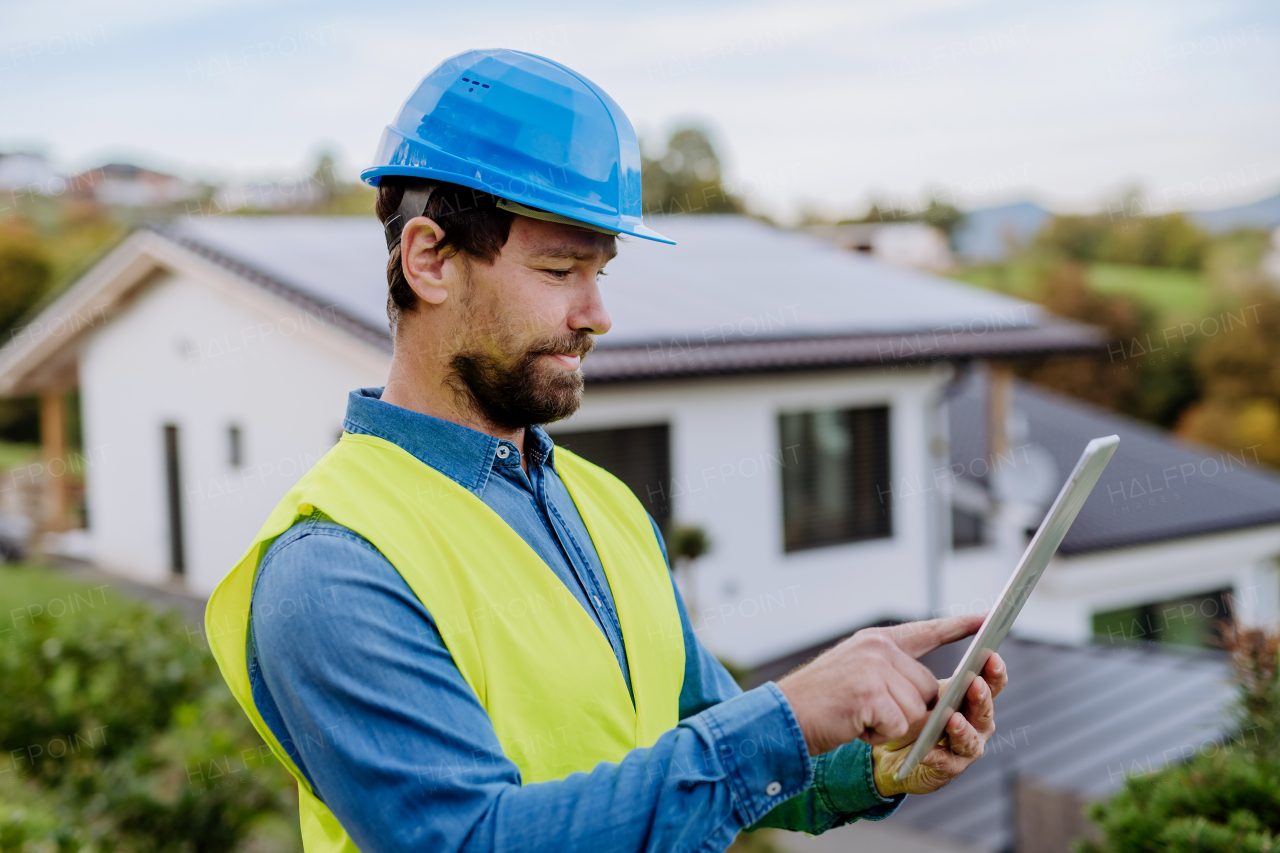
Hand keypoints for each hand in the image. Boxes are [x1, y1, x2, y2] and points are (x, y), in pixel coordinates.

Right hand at [776, 613, 984, 756]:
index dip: (958, 627)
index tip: (987, 619)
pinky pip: (900, 727)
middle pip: (927, 689)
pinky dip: (879, 736)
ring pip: (917, 711)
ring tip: (858, 718)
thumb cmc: (819, 704)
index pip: (926, 631)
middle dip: (909, 712)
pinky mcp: (871, 694)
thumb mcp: (857, 676)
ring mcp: (874, 668)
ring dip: (892, 727)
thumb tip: (934, 700)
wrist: (781, 717)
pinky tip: (855, 725)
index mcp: (876, 641)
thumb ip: (892, 676)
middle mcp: (878, 648)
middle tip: (869, 714)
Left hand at [871, 652, 1007, 796]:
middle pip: (985, 709)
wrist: (890, 744)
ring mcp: (966, 746)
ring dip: (963, 729)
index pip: (991, 681)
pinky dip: (937, 755)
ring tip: (952, 719)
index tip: (991, 655)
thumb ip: (931, 663)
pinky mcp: (949, 768)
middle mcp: (977, 722)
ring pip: (971, 739)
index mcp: (973, 696)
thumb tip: (938, 638)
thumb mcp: (918, 681)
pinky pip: (946, 762)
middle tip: (975, 684)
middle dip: (981, 696)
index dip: (994, 670)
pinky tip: (926, 749)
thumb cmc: (911, 708)